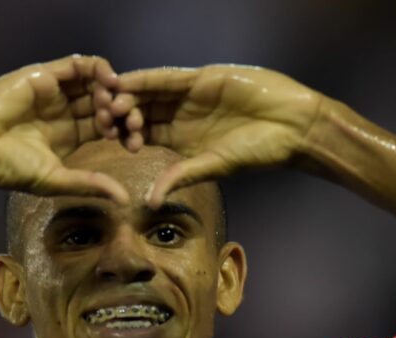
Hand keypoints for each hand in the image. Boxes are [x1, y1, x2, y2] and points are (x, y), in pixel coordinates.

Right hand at [0, 55, 128, 202]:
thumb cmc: (9, 169)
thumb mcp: (56, 180)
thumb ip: (90, 184)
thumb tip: (124, 199)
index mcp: (72, 135)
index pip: (108, 126)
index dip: (125, 131)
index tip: (134, 143)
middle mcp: (66, 111)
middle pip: (106, 102)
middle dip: (124, 110)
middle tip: (131, 122)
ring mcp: (56, 92)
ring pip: (96, 82)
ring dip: (113, 90)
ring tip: (118, 104)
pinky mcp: (45, 75)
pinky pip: (78, 65)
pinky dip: (98, 69)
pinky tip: (110, 82)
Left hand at [113, 65, 324, 206]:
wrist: (291, 125)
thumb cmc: (259, 151)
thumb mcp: (214, 165)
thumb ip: (181, 176)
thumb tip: (149, 201)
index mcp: (180, 139)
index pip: (144, 134)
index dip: (125, 135)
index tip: (108, 140)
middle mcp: (181, 116)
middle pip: (141, 111)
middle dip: (122, 114)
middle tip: (104, 118)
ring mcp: (190, 96)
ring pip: (151, 93)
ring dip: (131, 96)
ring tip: (111, 101)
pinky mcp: (201, 78)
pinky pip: (168, 78)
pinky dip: (147, 79)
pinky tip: (128, 81)